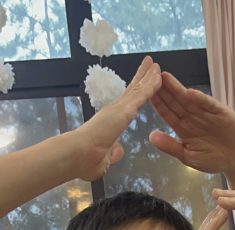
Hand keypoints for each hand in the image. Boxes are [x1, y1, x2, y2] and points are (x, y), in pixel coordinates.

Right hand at [68, 56, 161, 180]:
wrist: (76, 156)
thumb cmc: (84, 161)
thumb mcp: (104, 159)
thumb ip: (113, 154)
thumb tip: (118, 151)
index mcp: (111, 121)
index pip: (127, 103)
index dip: (136, 92)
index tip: (142, 83)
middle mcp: (114, 111)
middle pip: (133, 90)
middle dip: (142, 77)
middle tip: (151, 65)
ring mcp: (118, 109)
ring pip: (138, 89)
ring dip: (148, 76)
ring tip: (155, 64)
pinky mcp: (123, 111)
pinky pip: (141, 95)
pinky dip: (150, 85)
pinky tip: (158, 77)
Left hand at [149, 72, 234, 174]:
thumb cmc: (213, 159)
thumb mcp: (188, 157)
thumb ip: (171, 147)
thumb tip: (151, 137)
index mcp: (182, 128)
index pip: (167, 112)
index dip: (157, 102)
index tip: (144, 92)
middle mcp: (192, 117)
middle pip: (175, 101)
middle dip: (163, 89)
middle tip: (150, 75)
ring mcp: (206, 113)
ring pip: (189, 99)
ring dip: (177, 88)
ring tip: (165, 77)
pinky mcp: (220, 113)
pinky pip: (209, 105)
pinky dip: (201, 100)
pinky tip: (190, 93)